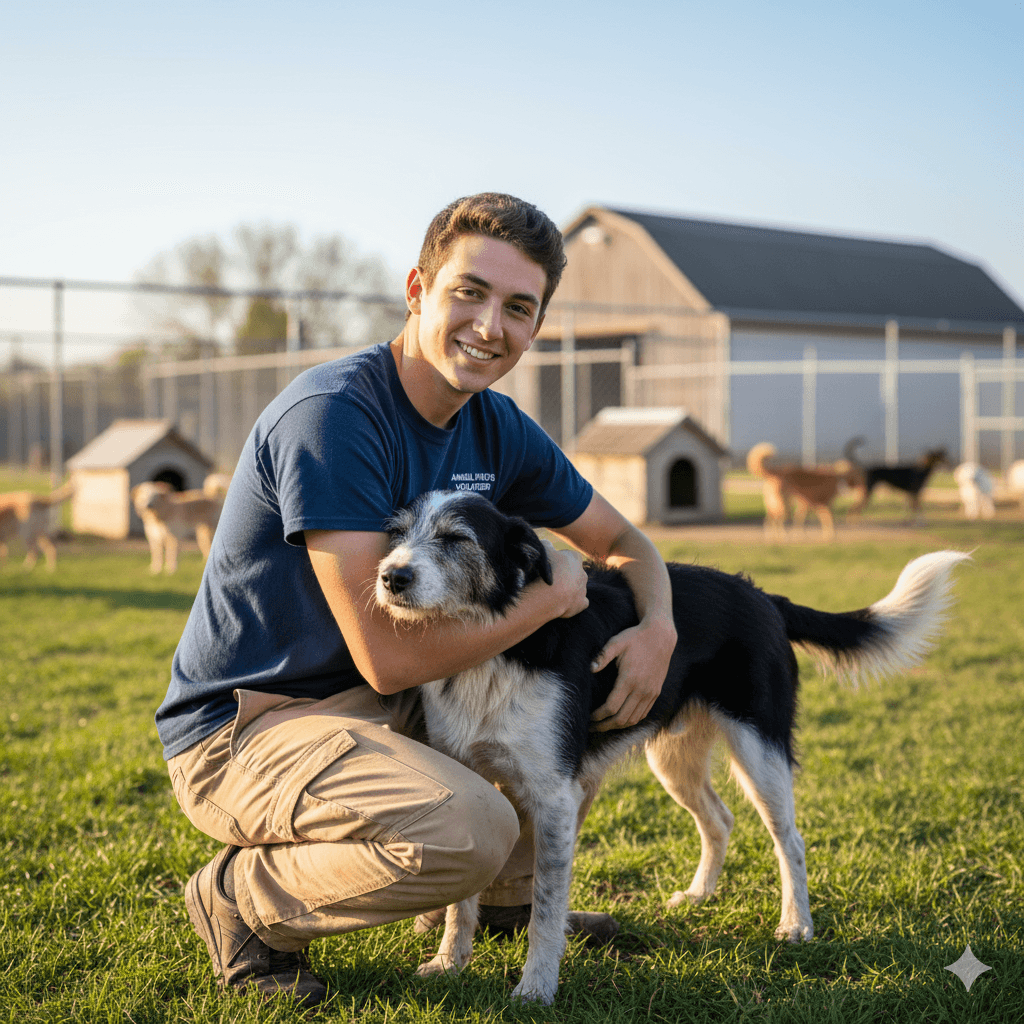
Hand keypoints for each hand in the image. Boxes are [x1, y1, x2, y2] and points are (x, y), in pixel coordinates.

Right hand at [543, 542, 589, 617]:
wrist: (551, 593)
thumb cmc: (547, 569)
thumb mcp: (543, 549)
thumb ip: (546, 545)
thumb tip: (547, 543)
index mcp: (575, 558)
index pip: (568, 556)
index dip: (557, 560)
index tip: (548, 565)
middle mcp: (583, 573)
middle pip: (573, 572)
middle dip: (564, 575)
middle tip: (550, 579)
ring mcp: (583, 589)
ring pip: (577, 587)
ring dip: (568, 589)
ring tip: (553, 593)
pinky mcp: (581, 603)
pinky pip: (581, 602)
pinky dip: (574, 602)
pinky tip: (563, 603)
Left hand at [589, 616, 675, 730]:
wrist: (661, 636)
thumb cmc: (635, 638)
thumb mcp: (617, 642)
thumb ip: (602, 656)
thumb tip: (590, 669)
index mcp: (629, 679)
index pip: (611, 707)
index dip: (598, 716)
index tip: (589, 717)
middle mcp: (642, 690)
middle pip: (621, 718)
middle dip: (605, 726)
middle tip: (592, 727)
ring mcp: (650, 693)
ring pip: (633, 719)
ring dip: (617, 726)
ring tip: (604, 725)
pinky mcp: (656, 692)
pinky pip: (643, 714)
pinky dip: (631, 720)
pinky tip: (621, 719)